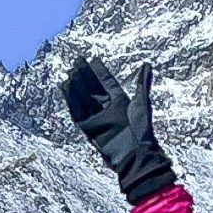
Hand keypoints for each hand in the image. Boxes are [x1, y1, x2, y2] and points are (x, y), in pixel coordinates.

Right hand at [65, 54, 178, 204]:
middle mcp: (107, 108)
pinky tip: (65, 87)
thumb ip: (142, 83)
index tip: (93, 59)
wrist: (135, 153)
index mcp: (121, 101)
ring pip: (84, 98)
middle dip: (85, 75)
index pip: (107, 83)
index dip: (100, 71)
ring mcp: (97, 118)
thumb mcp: (142, 103)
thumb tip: (147, 64)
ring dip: (76, 85)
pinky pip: (77, 111)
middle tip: (77, 61)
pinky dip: (71, 99)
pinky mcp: (88, 128)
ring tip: (69, 71)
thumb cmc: (142, 130)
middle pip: (93, 88)